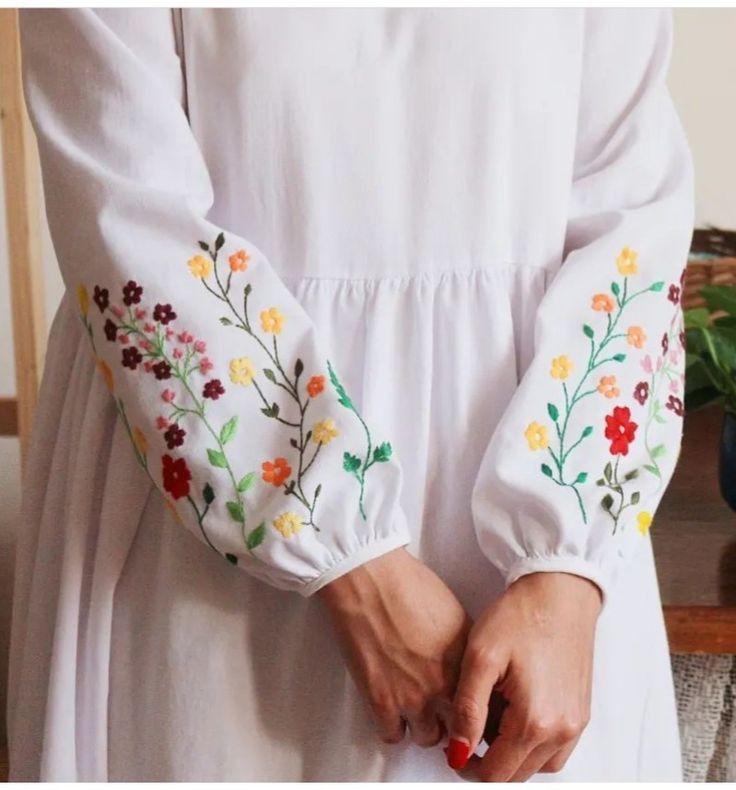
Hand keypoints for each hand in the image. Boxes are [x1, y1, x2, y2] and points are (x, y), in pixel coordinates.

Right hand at [318, 547, 471, 746]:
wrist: (370, 577)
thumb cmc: (409, 584)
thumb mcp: (455, 613)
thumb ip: (465, 648)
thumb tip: (467, 666)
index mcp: (467, 661)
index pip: (488, 706)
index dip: (483, 711)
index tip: (477, 711)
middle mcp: (445, 684)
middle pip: (463, 728)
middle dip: (458, 723)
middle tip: (448, 712)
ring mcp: (413, 697)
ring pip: (429, 738)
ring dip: (425, 726)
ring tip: (418, 708)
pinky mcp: (380, 700)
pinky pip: (392, 735)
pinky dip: (394, 726)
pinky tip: (393, 709)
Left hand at [446, 572, 601, 781]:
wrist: (559, 590)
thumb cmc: (521, 615)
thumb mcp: (481, 656)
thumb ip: (468, 710)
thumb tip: (459, 753)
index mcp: (534, 722)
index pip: (496, 775)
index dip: (467, 766)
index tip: (451, 746)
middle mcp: (562, 731)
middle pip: (518, 776)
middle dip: (488, 763)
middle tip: (467, 733)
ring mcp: (576, 723)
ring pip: (539, 766)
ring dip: (512, 757)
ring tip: (490, 723)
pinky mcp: (581, 711)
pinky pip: (556, 749)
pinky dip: (534, 745)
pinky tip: (515, 717)